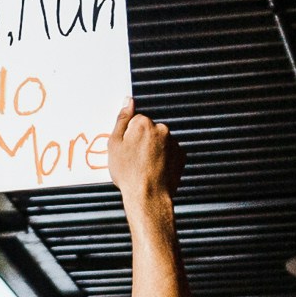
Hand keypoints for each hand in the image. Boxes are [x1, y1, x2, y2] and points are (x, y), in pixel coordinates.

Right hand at [109, 103, 179, 228]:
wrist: (148, 196)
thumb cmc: (128, 172)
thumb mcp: (114, 145)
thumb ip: (122, 119)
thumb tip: (128, 100)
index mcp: (143, 123)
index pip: (135, 121)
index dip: (128, 136)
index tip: (125, 150)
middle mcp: (161, 129)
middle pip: (148, 130)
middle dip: (141, 141)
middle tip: (133, 160)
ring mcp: (173, 142)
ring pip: (159, 142)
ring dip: (152, 150)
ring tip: (144, 168)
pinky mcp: (181, 155)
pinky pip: (169, 153)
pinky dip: (163, 159)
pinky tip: (154, 171)